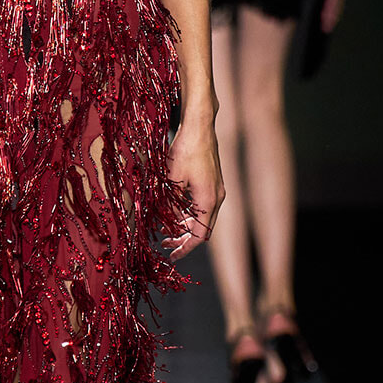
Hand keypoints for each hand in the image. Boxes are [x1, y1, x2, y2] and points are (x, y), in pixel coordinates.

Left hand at [166, 118, 223, 257]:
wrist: (199, 126)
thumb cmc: (185, 150)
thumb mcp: (172, 180)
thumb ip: (170, 205)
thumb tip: (167, 224)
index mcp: (209, 200)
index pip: (200, 235)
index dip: (185, 248)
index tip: (172, 255)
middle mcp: (217, 197)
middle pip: (203, 228)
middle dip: (183, 238)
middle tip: (165, 244)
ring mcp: (216, 189)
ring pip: (202, 217)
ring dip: (185, 225)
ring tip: (166, 229)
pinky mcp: (212, 181)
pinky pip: (201, 205)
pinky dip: (188, 212)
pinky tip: (173, 210)